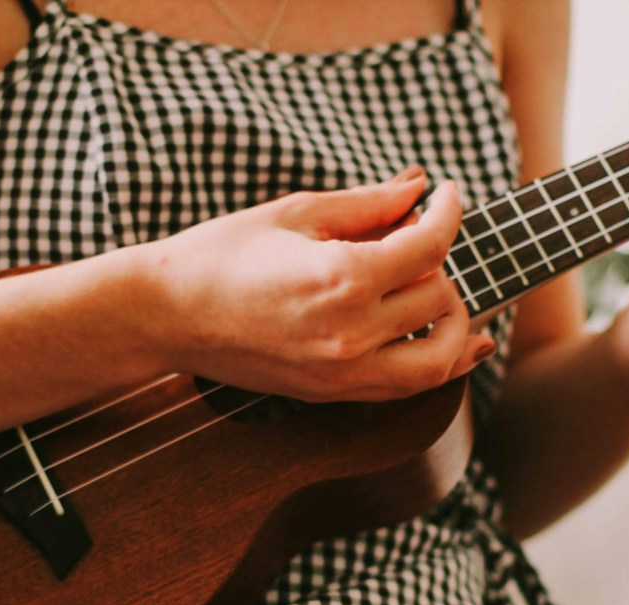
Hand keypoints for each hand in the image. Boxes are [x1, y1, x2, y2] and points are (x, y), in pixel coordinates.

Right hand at [142, 169, 494, 401]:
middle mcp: (350, 331)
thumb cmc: (222, 255)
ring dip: (455, 322)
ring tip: (448, 293)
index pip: (429, 244)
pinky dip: (440, 364)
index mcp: (341, 277)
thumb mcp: (296, 212)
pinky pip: (407, 387)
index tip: (447, 193)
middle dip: (439, 260)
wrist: (168, 315)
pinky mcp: (332, 393)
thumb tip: (417, 187)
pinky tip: (460, 342)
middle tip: (417, 236)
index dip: (449, 211)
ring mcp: (343, 371)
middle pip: (438, 295)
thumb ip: (366, 203)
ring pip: (437, 358)